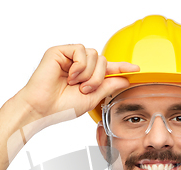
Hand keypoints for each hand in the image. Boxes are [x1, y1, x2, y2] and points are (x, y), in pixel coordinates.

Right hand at [16, 44, 138, 121]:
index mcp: (86, 76)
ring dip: (89, 73)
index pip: (107, 68)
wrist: (43, 109)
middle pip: (102, 60)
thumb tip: (124, 79)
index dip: (121, 67)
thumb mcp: (91, 98)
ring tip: (76, 84)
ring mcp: (69, 57)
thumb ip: (107, 86)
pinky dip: (80, 66)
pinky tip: (70, 76)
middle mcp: (78, 65)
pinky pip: (81, 50)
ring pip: (94, 54)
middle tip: (85, 89)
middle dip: (99, 77)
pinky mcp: (59, 51)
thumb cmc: (62, 107)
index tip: (137, 69)